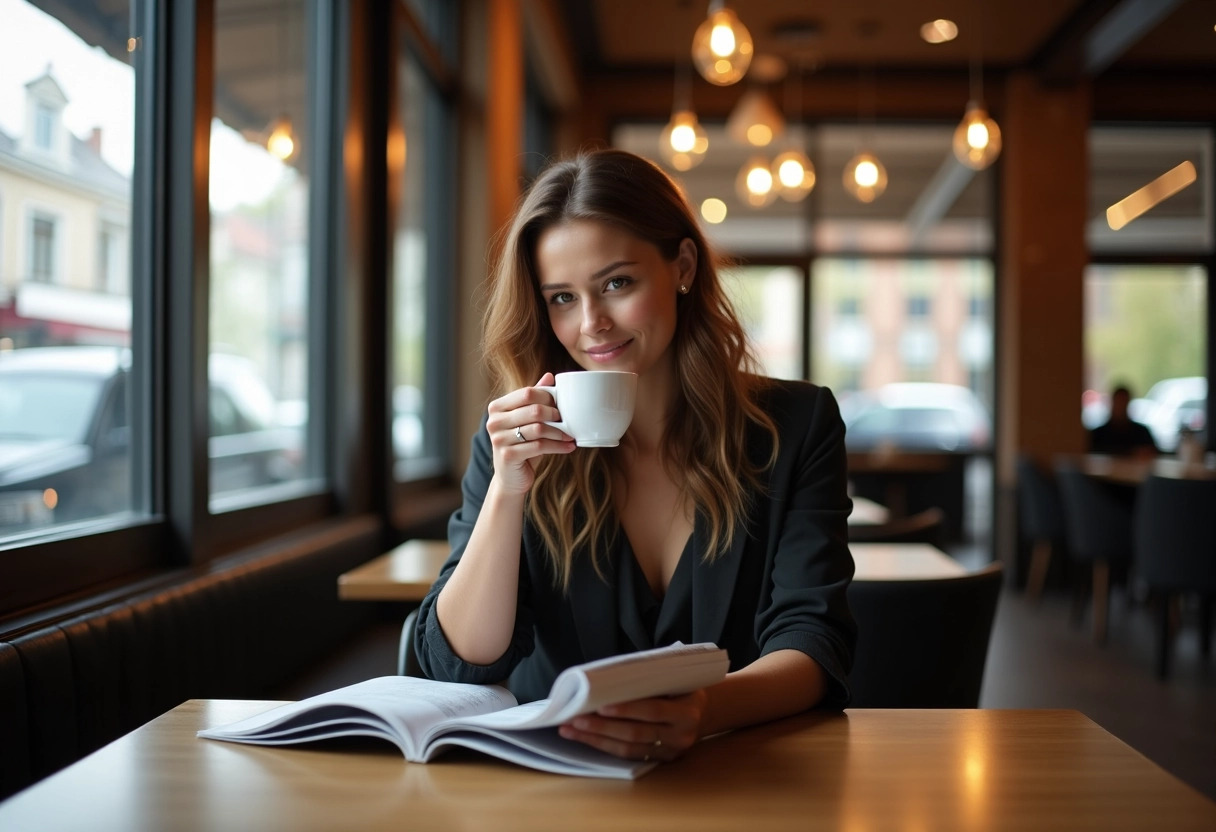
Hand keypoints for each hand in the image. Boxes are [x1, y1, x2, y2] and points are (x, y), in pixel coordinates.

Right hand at [485, 372, 575, 493]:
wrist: (510, 478)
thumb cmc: (521, 445)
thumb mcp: (527, 421)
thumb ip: (535, 399)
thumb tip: (549, 376)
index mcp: (497, 407)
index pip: (527, 392)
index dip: (548, 397)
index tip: (561, 405)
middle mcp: (494, 421)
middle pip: (534, 410)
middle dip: (556, 415)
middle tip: (568, 421)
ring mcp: (498, 439)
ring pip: (538, 429)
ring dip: (559, 432)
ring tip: (571, 435)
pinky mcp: (507, 455)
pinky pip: (539, 446)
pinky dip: (558, 446)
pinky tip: (569, 447)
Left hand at [557, 688, 708, 762]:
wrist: (704, 712)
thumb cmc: (683, 688)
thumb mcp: (676, 679)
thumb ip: (650, 680)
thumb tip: (609, 678)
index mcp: (687, 711)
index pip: (652, 711)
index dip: (626, 709)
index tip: (600, 705)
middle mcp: (681, 735)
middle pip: (636, 733)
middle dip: (602, 727)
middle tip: (575, 719)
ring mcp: (670, 752)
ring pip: (629, 748)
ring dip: (596, 739)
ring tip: (571, 730)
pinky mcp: (660, 761)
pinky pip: (629, 756)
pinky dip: (605, 746)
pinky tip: (586, 739)